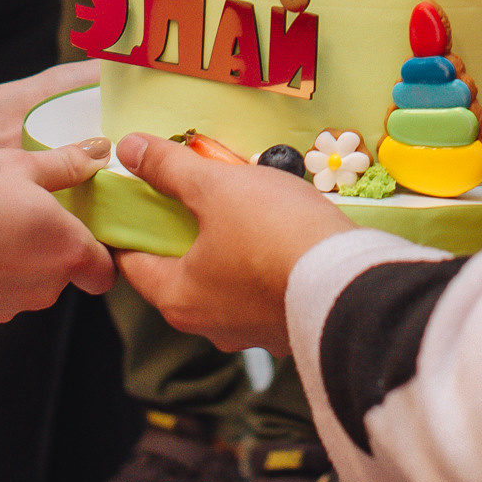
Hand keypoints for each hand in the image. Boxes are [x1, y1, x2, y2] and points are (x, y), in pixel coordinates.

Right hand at [0, 140, 116, 319]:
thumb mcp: (20, 164)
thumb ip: (67, 163)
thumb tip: (98, 152)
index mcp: (69, 251)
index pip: (106, 270)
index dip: (100, 248)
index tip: (83, 221)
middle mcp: (49, 287)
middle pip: (69, 271)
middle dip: (56, 244)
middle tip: (33, 207)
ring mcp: (13, 304)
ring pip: (34, 280)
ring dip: (25, 255)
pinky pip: (2, 288)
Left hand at [114, 132, 355, 351]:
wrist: (351, 279)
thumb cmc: (277, 236)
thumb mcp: (216, 186)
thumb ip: (170, 168)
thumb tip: (131, 150)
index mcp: (178, 297)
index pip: (132, 263)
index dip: (130, 227)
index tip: (135, 202)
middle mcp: (208, 325)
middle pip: (178, 273)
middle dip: (183, 235)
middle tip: (192, 197)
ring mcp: (250, 331)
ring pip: (222, 283)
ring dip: (225, 251)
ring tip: (243, 211)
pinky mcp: (285, 326)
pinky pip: (260, 291)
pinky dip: (259, 265)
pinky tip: (277, 237)